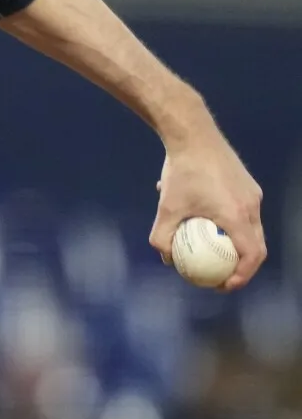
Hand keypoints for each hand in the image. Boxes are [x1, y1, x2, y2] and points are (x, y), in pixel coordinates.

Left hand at [149, 133, 264, 290]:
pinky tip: (203, 218)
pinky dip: (230, 222)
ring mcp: (252, 194)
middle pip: (256, 245)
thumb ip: (163, 237)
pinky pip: (242, 210)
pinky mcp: (247, 184)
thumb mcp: (166, 207)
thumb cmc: (181, 171)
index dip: (243, 275)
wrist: (194, 134)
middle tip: (221, 275)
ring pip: (250, 227)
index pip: (252, 255)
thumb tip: (167, 259)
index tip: (225, 285)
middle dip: (242, 265)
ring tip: (213, 251)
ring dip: (235, 242)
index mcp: (237, 216)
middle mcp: (251, 206)